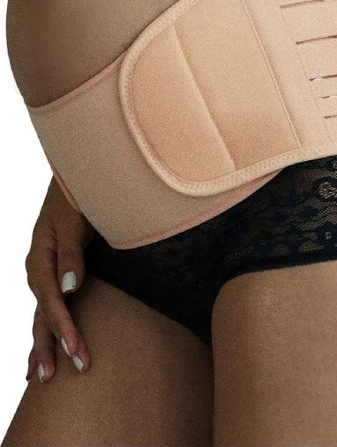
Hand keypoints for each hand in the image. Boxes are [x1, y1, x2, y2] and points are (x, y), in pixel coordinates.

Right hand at [24, 175, 94, 381]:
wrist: (75, 182)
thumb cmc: (76, 198)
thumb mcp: (73, 223)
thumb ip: (71, 255)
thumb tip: (70, 289)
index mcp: (39, 259)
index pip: (51, 302)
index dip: (63, 328)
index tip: (76, 351)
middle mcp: (37, 270)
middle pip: (41, 315)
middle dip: (51, 346)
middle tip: (59, 377)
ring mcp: (43, 273)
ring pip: (40, 315)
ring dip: (43, 345)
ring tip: (41, 377)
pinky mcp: (54, 273)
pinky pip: (47, 307)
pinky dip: (45, 329)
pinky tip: (40, 349)